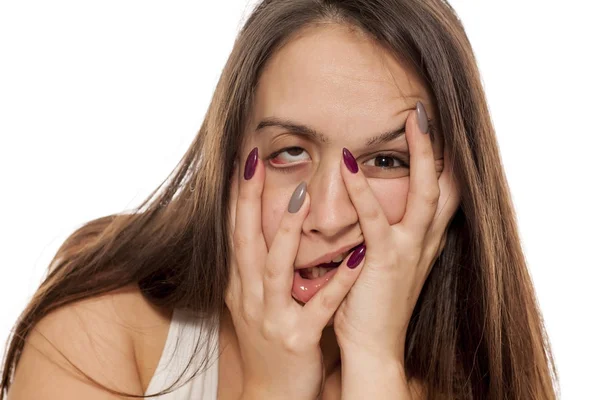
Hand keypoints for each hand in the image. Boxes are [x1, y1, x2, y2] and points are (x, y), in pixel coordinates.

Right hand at [225, 148, 362, 399]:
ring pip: (275, 267)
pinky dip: (336, 281)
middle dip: (246, 200)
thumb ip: (254, 267)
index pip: (233, 233)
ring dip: (285, 230)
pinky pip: (319, 305)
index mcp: (240, 286)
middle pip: (244, 241)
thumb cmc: (267, 341)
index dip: (234, 197)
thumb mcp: (251, 302)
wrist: (271, 395)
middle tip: (253, 161)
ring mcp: (270, 318)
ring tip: (301, 195)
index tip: (242, 160)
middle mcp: (249, 297)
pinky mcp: (296, 339)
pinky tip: (355, 257)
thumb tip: (255, 227)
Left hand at [333, 102, 460, 363]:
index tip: (434, 127)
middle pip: (446, 184)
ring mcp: (409, 250)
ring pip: (426, 193)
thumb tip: (373, 202)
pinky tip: (346, 163)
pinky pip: (376, 220)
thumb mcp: (387, 260)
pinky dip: (361, 190)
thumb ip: (386, 231)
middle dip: (439, 147)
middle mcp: (424, 240)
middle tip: (426, 112)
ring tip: (411, 120)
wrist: (372, 345)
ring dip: (421, 154)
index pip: (445, 191)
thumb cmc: (372, 301)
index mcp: (423, 239)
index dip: (445, 158)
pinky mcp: (386, 262)